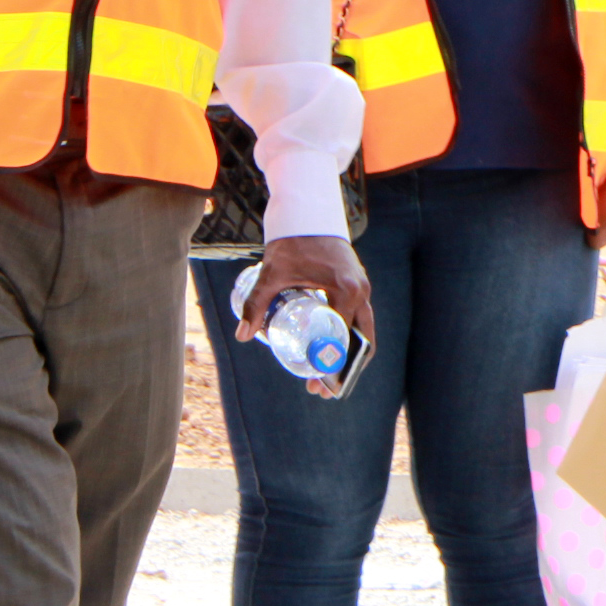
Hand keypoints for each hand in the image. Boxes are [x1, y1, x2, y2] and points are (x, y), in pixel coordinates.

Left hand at [245, 235, 375, 401]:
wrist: (309, 215)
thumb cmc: (293, 242)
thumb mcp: (272, 274)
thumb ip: (256, 304)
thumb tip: (243, 335)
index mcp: (346, 290)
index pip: (343, 337)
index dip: (330, 364)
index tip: (315, 382)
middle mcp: (361, 291)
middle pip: (362, 341)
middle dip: (345, 369)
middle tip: (323, 390)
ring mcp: (362, 289)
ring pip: (363, 332)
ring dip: (348, 356)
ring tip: (327, 379)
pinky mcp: (358, 286)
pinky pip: (359, 320)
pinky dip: (349, 339)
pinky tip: (332, 353)